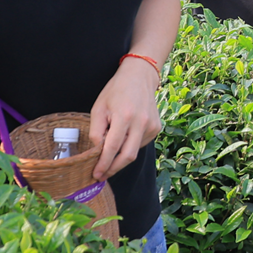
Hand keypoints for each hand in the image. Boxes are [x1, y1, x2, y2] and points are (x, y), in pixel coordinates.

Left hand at [90, 58, 162, 180]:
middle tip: (102, 175)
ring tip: (110, 154)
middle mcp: (141, 123)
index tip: (96, 174)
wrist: (140, 77)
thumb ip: (96, 131)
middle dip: (113, 169)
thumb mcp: (99, 107)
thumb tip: (97, 151)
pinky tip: (124, 137)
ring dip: (121, 158)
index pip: (112, 147)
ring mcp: (151, 126)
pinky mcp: (156, 128)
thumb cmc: (116, 90)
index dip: (103, 164)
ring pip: (134, 152)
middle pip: (127, 156)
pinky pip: (140, 144)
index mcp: (124, 116)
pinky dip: (130, 146)